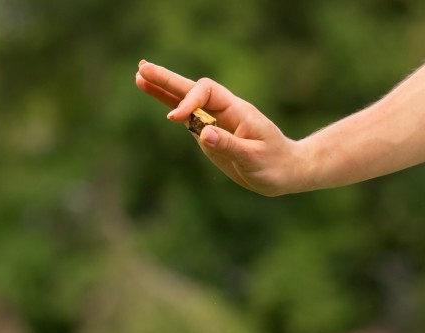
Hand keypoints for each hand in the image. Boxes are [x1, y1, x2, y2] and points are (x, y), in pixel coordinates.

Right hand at [135, 60, 308, 195]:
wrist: (285, 171)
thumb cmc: (274, 164)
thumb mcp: (253, 158)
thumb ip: (228, 145)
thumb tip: (202, 132)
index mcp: (236, 111)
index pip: (206, 94)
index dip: (188, 102)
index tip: (174, 119)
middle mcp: (223, 111)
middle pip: (192, 89)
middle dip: (167, 80)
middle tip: (142, 69)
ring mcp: (214, 121)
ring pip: (186, 100)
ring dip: (163, 89)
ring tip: (139, 77)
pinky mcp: (208, 134)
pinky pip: (186, 118)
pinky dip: (170, 106)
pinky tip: (154, 96)